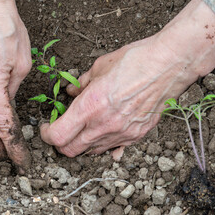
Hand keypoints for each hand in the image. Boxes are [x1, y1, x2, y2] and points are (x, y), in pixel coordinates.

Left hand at [40, 0, 214, 158]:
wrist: (168, 66)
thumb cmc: (134, 61)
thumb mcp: (99, 67)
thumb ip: (81, 84)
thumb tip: (70, 91)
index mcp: (90, 106)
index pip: (58, 136)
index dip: (46, 134)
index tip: (46, 126)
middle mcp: (104, 125)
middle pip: (70, 151)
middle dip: (60, 143)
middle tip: (60, 129)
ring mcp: (121, 134)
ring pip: (90, 152)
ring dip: (81, 144)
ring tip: (83, 127)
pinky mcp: (136, 136)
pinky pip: (113, 148)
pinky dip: (103, 144)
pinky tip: (104, 131)